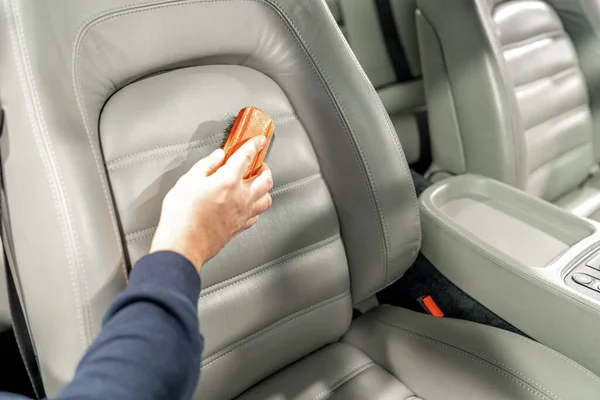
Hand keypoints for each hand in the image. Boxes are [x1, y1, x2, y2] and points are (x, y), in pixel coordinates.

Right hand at [149, 136, 273, 270]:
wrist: (184, 245)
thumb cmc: (182, 216)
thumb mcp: (188, 181)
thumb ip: (206, 165)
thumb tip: (217, 157)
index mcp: (228, 180)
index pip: (247, 156)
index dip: (254, 145)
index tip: (258, 140)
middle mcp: (241, 196)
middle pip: (265, 178)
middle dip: (264, 167)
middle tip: (257, 164)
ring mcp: (243, 213)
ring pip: (267, 197)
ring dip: (265, 187)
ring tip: (257, 183)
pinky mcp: (240, 227)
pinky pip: (257, 214)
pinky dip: (256, 206)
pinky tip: (249, 204)